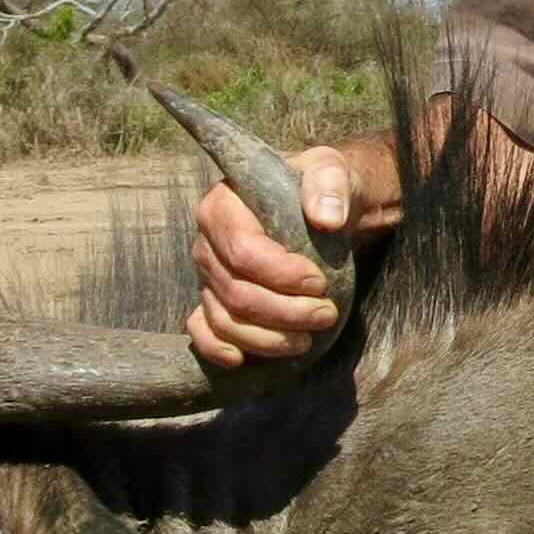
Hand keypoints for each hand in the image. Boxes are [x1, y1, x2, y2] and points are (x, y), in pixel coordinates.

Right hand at [185, 147, 352, 368]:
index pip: (244, 252)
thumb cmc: (320, 190)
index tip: (319, 282)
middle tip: (325, 315)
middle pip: (236, 292)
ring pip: (225, 319)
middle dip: (284, 312)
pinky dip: (217, 349)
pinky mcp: (213, 301)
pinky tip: (241, 360)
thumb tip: (327, 218)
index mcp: (223, 205)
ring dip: (267, 338)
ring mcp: (207, 277)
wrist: (319, 211)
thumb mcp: (330, 173)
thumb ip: (329, 186)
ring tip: (306, 339)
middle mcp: (206, 243)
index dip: (281, 275)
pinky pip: (203, 331)